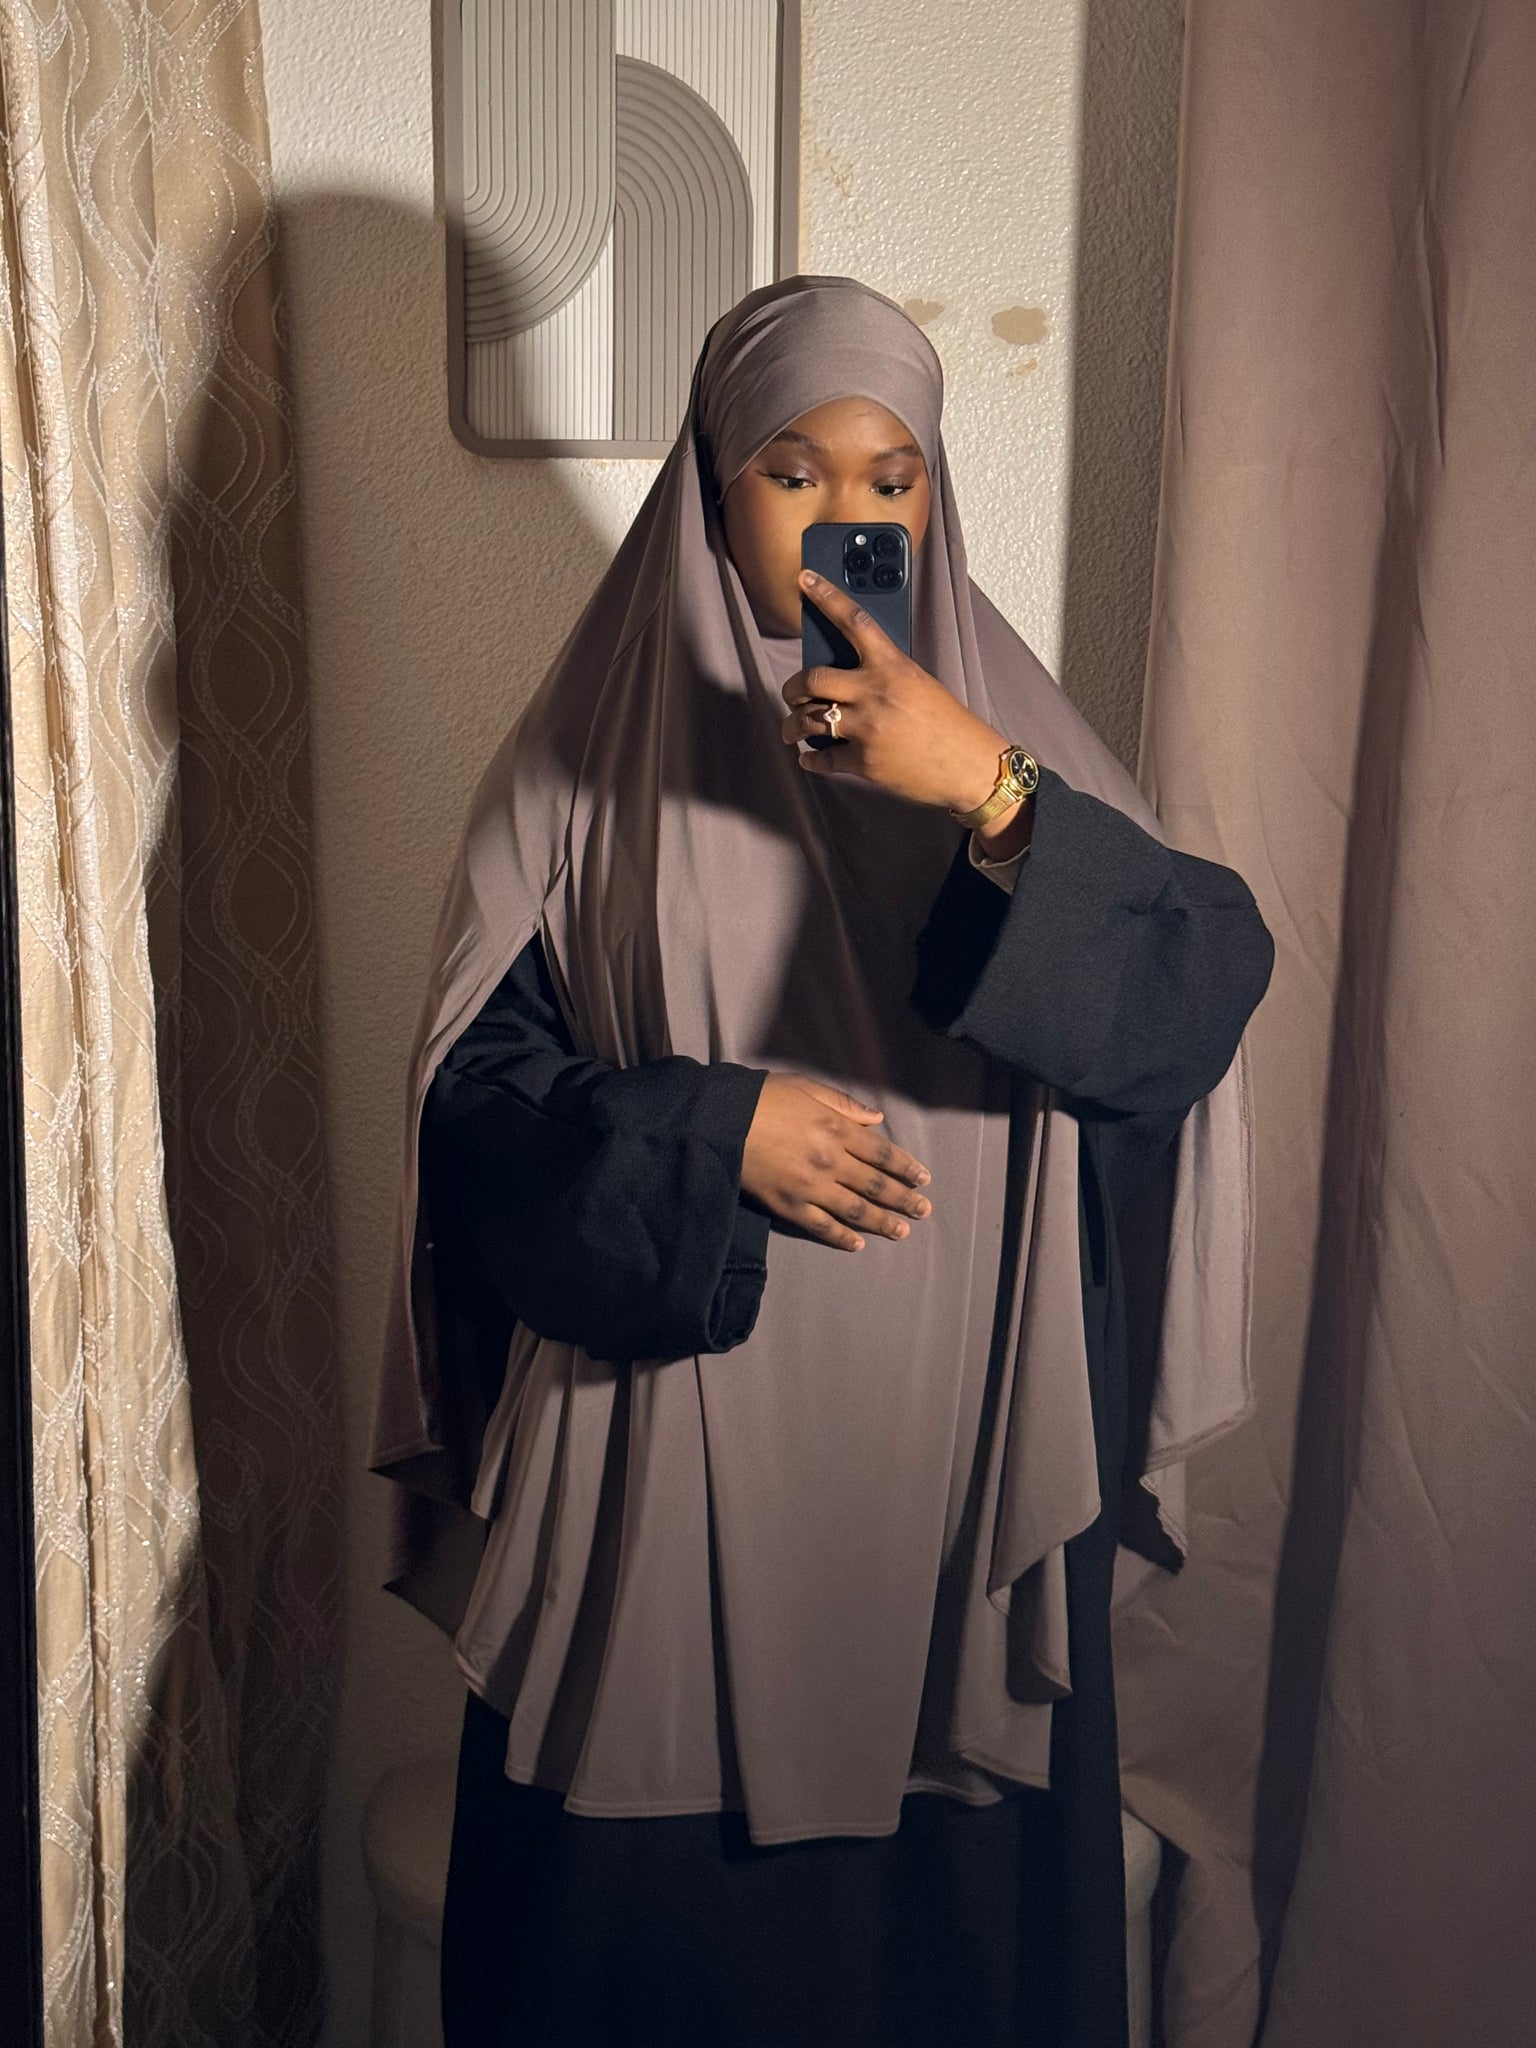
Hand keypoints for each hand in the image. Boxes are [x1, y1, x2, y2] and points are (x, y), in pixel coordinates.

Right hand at [740, 1074, 931, 1252]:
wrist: (720, 1122)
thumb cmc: (762, 1098)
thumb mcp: (806, 1087)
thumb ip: (844, 1104)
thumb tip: (877, 1119)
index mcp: (837, 1129)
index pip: (883, 1153)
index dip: (906, 1167)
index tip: (923, 1179)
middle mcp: (831, 1160)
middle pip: (876, 1185)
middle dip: (903, 1199)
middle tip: (924, 1211)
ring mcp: (811, 1187)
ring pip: (855, 1210)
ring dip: (881, 1223)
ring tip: (901, 1232)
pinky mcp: (789, 1206)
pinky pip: (821, 1226)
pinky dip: (841, 1237)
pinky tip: (857, 1245)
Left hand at [782, 570, 1023, 827]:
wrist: (968, 766)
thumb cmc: (949, 724)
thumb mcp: (919, 684)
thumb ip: (883, 674)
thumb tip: (847, 676)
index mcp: (892, 666)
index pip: (853, 620)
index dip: (826, 596)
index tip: (804, 579)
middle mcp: (874, 693)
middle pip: (812, 678)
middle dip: (793, 688)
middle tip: (791, 694)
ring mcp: (866, 728)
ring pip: (808, 720)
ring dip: (793, 725)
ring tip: (791, 729)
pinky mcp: (863, 762)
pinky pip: (822, 758)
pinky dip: (811, 759)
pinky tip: (809, 756)